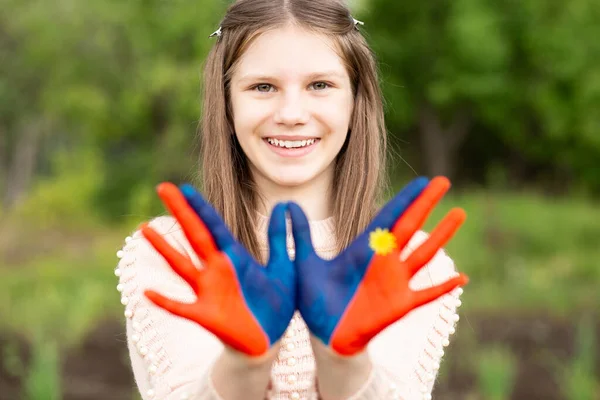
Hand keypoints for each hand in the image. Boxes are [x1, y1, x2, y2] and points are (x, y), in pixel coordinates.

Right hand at [141, 183, 294, 356]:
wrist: (269, 339)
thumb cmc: (275, 303)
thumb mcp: (283, 267)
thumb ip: (279, 239)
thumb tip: (283, 206)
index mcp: (234, 257)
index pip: (215, 226)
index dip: (200, 207)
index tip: (184, 187)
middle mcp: (216, 269)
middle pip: (195, 235)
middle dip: (181, 212)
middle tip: (162, 187)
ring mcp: (207, 291)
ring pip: (181, 266)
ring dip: (164, 248)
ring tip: (144, 228)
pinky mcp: (204, 315)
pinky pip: (180, 308)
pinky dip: (165, 301)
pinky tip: (147, 292)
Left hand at [289, 176, 468, 355]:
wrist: (324, 335)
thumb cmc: (316, 300)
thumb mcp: (306, 263)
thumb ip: (300, 235)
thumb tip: (287, 204)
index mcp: (363, 248)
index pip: (388, 216)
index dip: (405, 198)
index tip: (421, 180)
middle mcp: (383, 261)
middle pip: (410, 225)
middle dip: (426, 203)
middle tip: (444, 181)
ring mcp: (395, 282)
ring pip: (424, 253)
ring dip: (442, 235)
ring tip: (460, 213)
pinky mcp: (400, 305)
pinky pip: (426, 294)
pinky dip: (443, 287)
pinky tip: (462, 277)